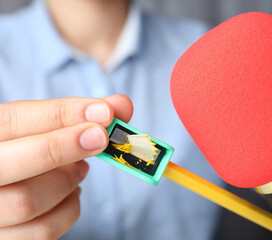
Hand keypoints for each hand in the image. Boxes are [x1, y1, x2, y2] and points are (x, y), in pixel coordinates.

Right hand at [0, 94, 132, 238]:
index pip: (15, 121)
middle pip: (21, 163)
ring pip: (31, 201)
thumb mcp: (38, 128)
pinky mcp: (4, 239)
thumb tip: (122, 106)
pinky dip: (68, 209)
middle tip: (102, 137)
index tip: (104, 113)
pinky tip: (71, 194)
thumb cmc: (25, 151)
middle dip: (68, 147)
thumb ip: (76, 116)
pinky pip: (43, 231)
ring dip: (69, 181)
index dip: (62, 114)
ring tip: (81, 168)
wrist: (6, 185)